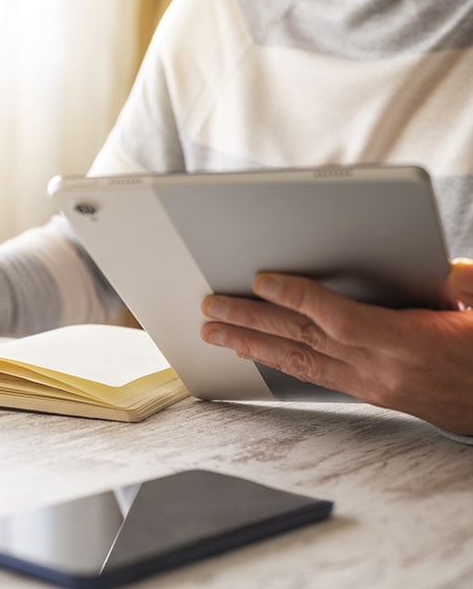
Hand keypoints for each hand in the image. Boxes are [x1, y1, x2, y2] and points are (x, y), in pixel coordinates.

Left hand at [199, 258, 472, 434]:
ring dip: (251, 343)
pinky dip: (277, 358)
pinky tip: (251, 350)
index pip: (342, 321)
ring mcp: (370, 384)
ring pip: (299, 360)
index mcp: (412, 344)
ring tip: (214, 331)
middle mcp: (382, 369)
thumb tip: (445, 268)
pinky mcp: (367, 391)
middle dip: (253, 321)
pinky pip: (311, 373)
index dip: (300, 299)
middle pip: (305, 340)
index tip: (263, 280)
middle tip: (211, 308)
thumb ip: (470, 285)